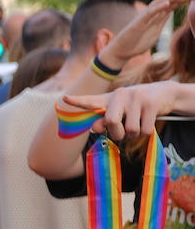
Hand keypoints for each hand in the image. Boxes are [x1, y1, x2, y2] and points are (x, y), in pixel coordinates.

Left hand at [62, 80, 180, 140]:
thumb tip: (94, 128)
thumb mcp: (118, 111)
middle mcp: (120, 95)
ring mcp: (136, 98)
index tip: (65, 99)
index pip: (90, 101)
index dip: (77, 101)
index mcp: (108, 99)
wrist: (163, 93)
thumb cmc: (134, 106)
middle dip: (117, 133)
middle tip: (122, 133)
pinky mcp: (151, 104)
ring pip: (130, 130)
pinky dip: (146, 132)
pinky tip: (148, 122)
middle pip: (111, 122)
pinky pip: (144, 130)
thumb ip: (103, 120)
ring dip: (134, 135)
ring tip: (137, 125)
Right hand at [98, 0, 194, 66]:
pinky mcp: (137, 23)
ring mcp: (144, 18)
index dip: (184, 0)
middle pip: (168, 2)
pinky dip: (158, 8)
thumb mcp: (154, 33)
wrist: (121, 52)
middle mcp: (151, 15)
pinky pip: (149, 13)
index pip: (172, 6)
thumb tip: (169, 12)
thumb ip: (161, 22)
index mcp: (157, 18)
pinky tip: (168, 4)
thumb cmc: (136, 44)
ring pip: (159, 4)